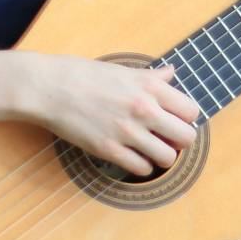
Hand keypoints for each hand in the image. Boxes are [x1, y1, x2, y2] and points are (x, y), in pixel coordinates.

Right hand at [23, 56, 201, 177]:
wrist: (50, 88)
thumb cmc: (83, 75)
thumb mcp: (122, 70)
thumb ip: (151, 76)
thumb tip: (171, 74)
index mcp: (149, 87)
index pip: (190, 111)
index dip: (186, 118)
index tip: (175, 120)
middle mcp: (143, 109)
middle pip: (186, 138)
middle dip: (180, 141)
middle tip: (167, 138)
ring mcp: (127, 132)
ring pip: (167, 158)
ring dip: (162, 156)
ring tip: (150, 149)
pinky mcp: (109, 150)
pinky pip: (141, 168)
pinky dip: (141, 165)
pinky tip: (132, 155)